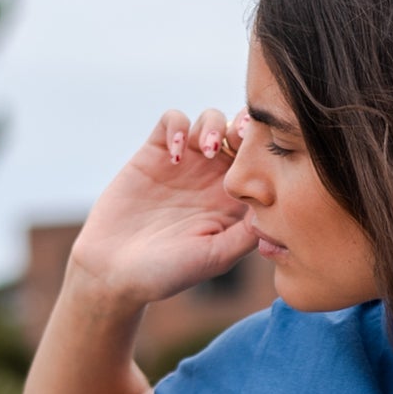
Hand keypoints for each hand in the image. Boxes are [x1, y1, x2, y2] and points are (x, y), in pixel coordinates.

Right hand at [68, 108, 259, 308]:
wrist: (113, 271)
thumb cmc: (167, 273)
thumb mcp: (216, 257)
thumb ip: (248, 233)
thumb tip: (278, 204)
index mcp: (235, 200)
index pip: (262, 162)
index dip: (267, 151)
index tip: (263, 156)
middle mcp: (213, 177)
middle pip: (240, 132)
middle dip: (245, 127)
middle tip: (239, 138)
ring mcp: (184, 162)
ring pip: (211, 120)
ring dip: (213, 125)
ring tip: (206, 149)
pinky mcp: (154, 153)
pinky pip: (172, 120)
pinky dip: (177, 126)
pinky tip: (173, 155)